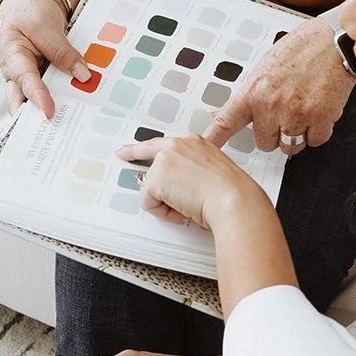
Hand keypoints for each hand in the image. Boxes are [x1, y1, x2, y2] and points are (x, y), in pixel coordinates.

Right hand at [0, 0, 101, 119]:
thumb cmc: (30, 12)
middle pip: (23, 102)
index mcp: (13, 58)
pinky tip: (81, 110)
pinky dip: (63, 101)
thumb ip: (62, 51)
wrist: (29, 3)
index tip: (49, 113)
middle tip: (55, 132)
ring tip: (72, 127)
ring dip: (53, 112)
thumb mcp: (46, 26)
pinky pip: (51, 93)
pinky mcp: (42, 80)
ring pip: (37, 102)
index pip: (25, 81)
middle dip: (36, 118)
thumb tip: (83, 76)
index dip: (37, 98)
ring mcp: (29, 79)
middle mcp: (17, 74)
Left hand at [116, 133, 266, 229]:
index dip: (146, 147)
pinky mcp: (156, 178)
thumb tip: (185, 188)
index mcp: (195, 142)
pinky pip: (149, 203)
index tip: (133, 146)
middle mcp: (178, 145)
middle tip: (122, 153)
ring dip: (167, 202)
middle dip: (132, 154)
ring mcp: (165, 160)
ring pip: (152, 187)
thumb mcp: (214, 173)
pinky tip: (182, 209)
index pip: (165, 143)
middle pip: (145, 151)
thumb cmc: (231, 191)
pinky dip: (164, 212)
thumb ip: (196, 172)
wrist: (233, 199)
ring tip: (189, 204)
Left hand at [203, 19, 355, 154]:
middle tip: (286, 111)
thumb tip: (221, 112)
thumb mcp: (265, 66)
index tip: (204, 151)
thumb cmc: (303, 48)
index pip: (226, 121)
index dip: (214, 140)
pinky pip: (315, 141)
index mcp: (253, 90)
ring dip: (297, 134)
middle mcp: (271, 105)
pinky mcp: (320, 119)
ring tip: (303, 109)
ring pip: (290, 146)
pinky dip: (318, 131)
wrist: (334, 40)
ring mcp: (296, 114)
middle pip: (265, 143)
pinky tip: (319, 110)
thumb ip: (248, 93)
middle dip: (275, 132)